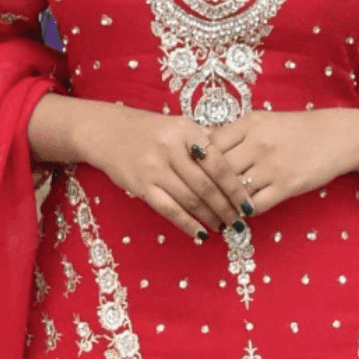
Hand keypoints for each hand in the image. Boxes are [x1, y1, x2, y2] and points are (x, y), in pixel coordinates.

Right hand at [28, 96, 252, 240]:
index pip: (219, 163)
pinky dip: (187, 224)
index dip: (236, 187)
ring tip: (224, 227)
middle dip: (227, 207)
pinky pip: (169, 210)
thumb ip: (206, 141)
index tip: (249, 203)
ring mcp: (155, 167)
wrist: (109, 132)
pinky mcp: (141, 185)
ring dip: (210, 217)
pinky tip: (201, 233)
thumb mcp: (180, 125)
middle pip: (206, 185)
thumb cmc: (152, 130)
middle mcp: (171, 147)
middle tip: (241, 222)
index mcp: (186, 130)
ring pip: (190, 199)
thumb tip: (240, 162)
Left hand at [204, 108, 358, 216]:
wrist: (335, 136)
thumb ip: (234, 133)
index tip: (188, 173)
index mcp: (249, 123)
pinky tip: (237, 215)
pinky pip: (255, 205)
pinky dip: (243, 213)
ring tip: (212, 212)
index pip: (210, 145)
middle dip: (204, 186)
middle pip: (218, 169)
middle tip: (193, 200)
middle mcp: (258, 143)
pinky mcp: (286, 186)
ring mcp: (272, 166)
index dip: (197, 162)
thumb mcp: (262, 121)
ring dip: (221, 204)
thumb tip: (199, 143)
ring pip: (233, 190)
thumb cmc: (294, 129)